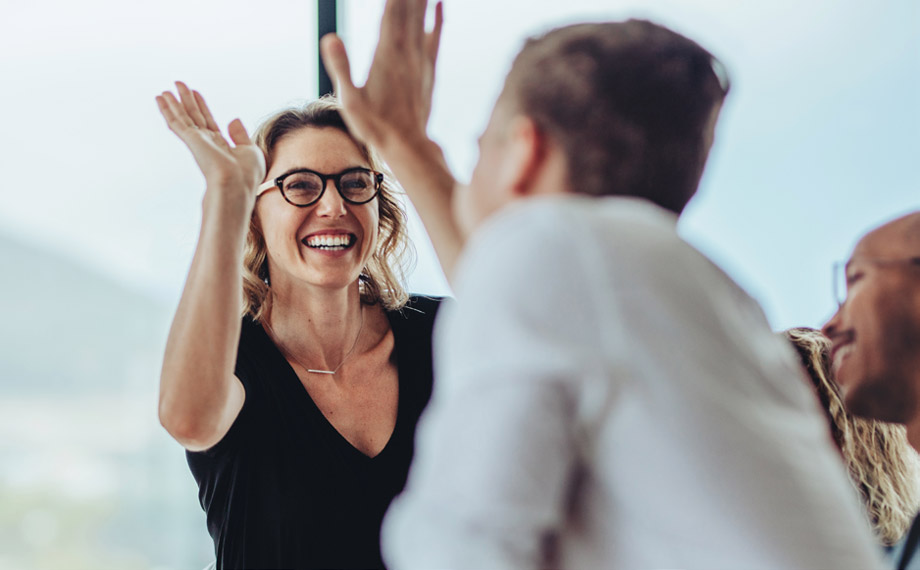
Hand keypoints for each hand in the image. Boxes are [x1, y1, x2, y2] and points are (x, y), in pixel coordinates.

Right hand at [156, 82, 264, 200]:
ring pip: (182, 118)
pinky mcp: (191, 140)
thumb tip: (233, 120)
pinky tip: (161, 99)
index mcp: (221, 145)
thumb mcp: (250, 150)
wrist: (237, 185)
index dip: (202, 107)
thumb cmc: (246, 174)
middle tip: (178, 84)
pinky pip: (176, 122)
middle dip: (186, 100)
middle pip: (194, 116)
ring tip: (165, 90)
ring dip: (173, 103)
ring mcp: (197, 141)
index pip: (209, 121)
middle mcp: (207, 143)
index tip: (196, 93)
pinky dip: (168, 110)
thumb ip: (240, 135)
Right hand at [320, 0, 442, 151]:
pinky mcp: (428, 70)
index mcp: (386, 54)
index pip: (390, 9)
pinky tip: (441, 3)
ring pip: (423, 16)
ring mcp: (420, 59)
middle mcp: (406, 51)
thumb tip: (331, 37)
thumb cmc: (375, 127)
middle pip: (409, 7)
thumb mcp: (349, 101)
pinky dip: (439, 17)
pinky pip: (436, 36)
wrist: (407, 146)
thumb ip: (341, 68)